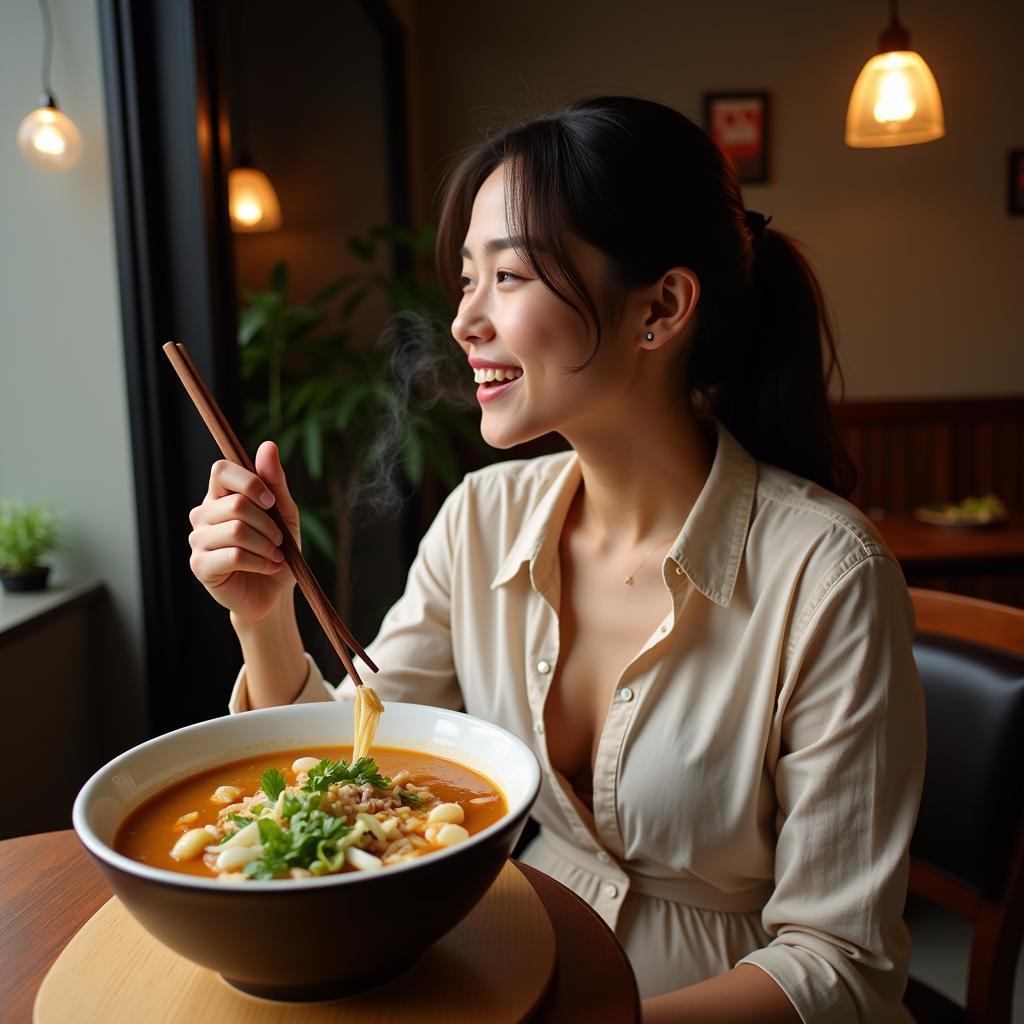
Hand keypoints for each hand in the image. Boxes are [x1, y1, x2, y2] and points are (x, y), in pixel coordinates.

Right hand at [188, 441, 301, 623]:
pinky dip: (260, 561)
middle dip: (268, 524)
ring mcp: (197, 540)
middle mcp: (203, 514)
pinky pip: (234, 556)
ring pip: (237, 531)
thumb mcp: (283, 513)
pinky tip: (267, 566)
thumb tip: (268, 445)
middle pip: (235, 503)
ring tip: (275, 555)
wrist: (273, 592)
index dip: (249, 482)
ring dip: (267, 545)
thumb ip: (274, 482)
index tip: (271, 502)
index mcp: (219, 496)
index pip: (221, 469)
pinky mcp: (200, 566)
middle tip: (279, 540)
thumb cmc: (276, 549)